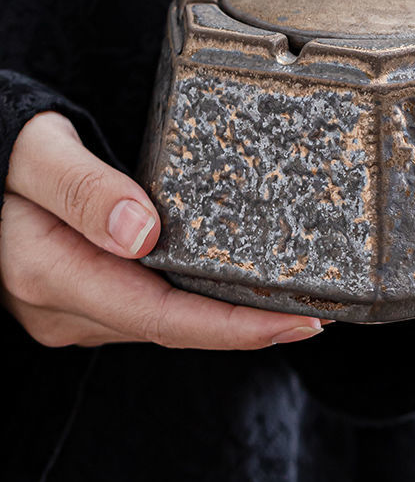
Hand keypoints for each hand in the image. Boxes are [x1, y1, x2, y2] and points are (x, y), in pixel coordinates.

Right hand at [1, 111, 323, 348]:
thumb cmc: (6, 153)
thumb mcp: (37, 156)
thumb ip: (83, 190)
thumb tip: (142, 234)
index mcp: (53, 274)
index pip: (161, 316)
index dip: (232, 326)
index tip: (295, 323)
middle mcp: (66, 307)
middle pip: (173, 328)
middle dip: (247, 327)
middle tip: (317, 315)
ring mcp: (76, 308)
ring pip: (165, 323)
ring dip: (228, 320)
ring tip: (292, 305)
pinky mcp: (87, 296)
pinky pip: (152, 308)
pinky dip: (200, 305)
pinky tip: (235, 292)